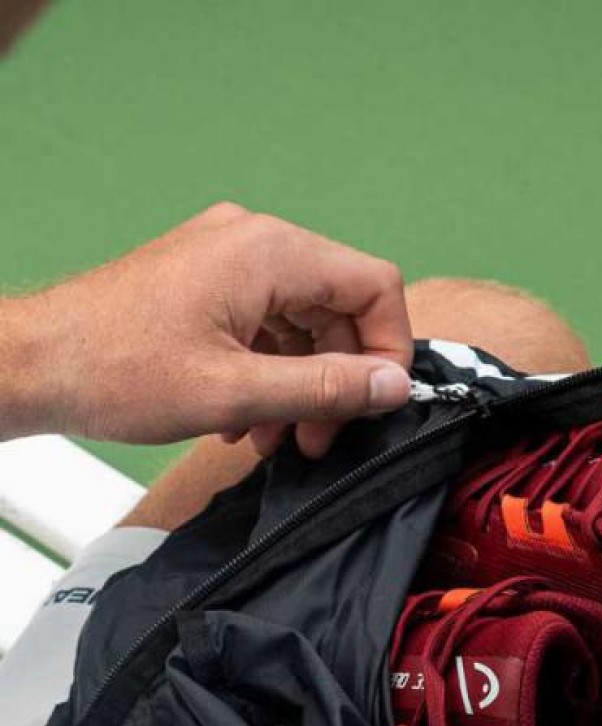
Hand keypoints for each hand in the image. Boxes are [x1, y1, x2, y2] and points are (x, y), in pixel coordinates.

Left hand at [4, 203, 412, 457]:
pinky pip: (267, 324)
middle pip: (340, 308)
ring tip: (279, 437)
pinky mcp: (207, 282)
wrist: (34, 364)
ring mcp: (227, 259)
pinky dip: (270, 372)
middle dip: (338, 378)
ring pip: (303, 323)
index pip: (373, 286)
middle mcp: (253, 242)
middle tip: (320, 436)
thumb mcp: (238, 391)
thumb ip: (327, 387)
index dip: (388, 348)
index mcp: (269, 252)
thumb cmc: (116, 369)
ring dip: (302, 385)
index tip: (376, 400)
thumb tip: (394, 386)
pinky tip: (249, 418)